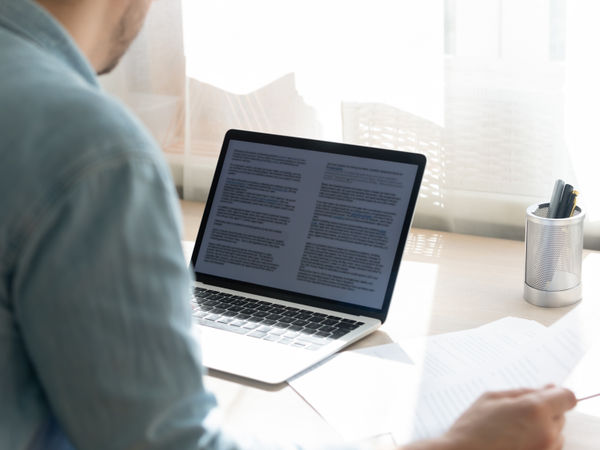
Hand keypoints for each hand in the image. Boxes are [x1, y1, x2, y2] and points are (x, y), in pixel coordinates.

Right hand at [440, 385, 575, 449]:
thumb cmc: (472, 428)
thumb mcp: (491, 398)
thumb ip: (523, 392)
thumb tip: (548, 388)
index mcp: (535, 409)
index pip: (567, 397)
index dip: (556, 394)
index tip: (545, 395)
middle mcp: (547, 432)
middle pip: (561, 415)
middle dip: (545, 411)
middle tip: (518, 414)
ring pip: (557, 434)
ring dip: (543, 429)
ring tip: (514, 431)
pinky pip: (550, 448)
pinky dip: (539, 443)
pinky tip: (516, 443)